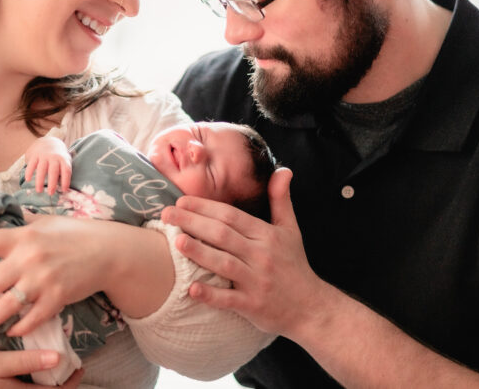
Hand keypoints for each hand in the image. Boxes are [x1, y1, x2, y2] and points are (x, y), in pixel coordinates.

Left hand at [0, 215, 112, 336]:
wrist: (107, 251)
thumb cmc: (74, 234)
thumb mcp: (46, 221)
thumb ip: (21, 222)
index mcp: (23, 235)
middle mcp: (30, 258)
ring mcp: (43, 280)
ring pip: (7, 306)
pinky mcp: (57, 298)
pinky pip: (31, 319)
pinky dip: (19, 327)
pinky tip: (11, 330)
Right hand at [24, 136, 71, 193]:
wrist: (48, 141)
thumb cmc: (58, 156)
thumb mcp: (65, 160)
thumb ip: (64, 171)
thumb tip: (64, 188)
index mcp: (63, 159)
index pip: (66, 170)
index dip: (66, 180)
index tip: (64, 190)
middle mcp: (54, 157)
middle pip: (53, 171)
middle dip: (52, 183)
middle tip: (50, 193)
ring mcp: (44, 155)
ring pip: (41, 169)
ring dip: (40, 180)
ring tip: (39, 190)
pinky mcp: (35, 155)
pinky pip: (32, 164)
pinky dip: (29, 172)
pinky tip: (28, 180)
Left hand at [160, 168, 321, 336]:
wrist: (311, 308)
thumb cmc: (294, 266)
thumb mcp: (290, 230)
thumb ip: (281, 199)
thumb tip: (283, 170)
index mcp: (267, 235)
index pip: (232, 216)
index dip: (206, 207)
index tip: (182, 200)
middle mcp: (261, 256)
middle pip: (223, 235)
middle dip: (193, 222)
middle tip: (167, 214)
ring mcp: (257, 281)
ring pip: (224, 264)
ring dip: (199, 252)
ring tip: (175, 241)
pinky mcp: (253, 306)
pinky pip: (229, 300)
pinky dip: (211, 295)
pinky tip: (191, 289)